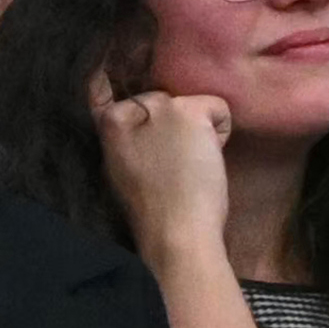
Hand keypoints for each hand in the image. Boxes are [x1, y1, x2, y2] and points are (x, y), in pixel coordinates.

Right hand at [91, 82, 238, 274]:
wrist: (173, 232)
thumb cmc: (150, 210)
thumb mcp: (120, 167)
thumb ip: (125, 138)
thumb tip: (133, 112)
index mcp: (106, 125)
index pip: (120, 94)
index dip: (145, 115)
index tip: (147, 124)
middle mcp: (128, 108)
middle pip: (162, 100)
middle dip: (172, 125)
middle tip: (173, 164)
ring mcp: (159, 107)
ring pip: (190, 104)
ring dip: (198, 130)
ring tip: (190, 165)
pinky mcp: (190, 111)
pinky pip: (219, 108)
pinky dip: (222, 131)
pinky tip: (208, 159)